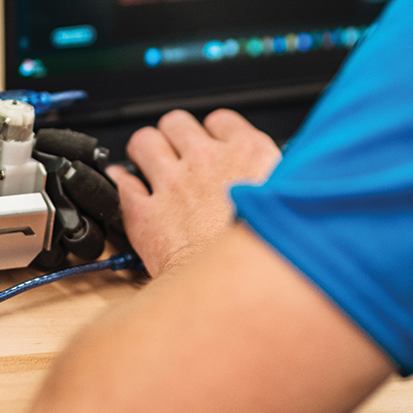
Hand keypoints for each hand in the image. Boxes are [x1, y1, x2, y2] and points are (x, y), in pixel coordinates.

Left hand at [109, 109, 280, 276]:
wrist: (239, 292)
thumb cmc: (269, 254)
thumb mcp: (290, 201)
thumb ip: (278, 177)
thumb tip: (284, 172)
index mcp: (248, 153)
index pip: (220, 120)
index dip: (213, 132)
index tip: (211, 144)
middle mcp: (206, 160)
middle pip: (176, 123)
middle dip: (174, 135)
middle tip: (175, 150)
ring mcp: (173, 184)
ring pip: (144, 143)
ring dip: (145, 149)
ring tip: (148, 160)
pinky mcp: (146, 213)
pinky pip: (124, 183)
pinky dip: (122, 181)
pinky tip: (126, 182)